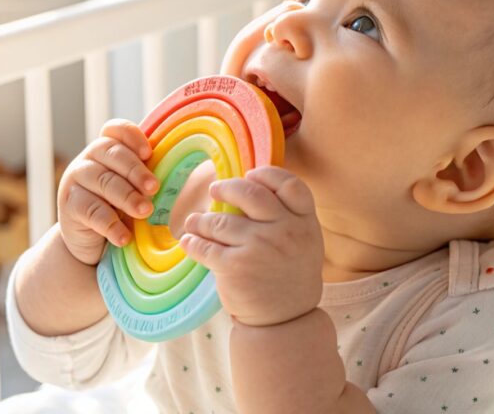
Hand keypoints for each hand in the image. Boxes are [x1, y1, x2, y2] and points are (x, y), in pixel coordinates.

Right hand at [57, 119, 158, 265]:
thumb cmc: (119, 209)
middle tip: (154, 188)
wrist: (91, 241)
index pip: (116, 130)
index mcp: (107, 148)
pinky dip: (110, 225)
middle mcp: (89, 158)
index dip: (132, 137)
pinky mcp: (68, 204)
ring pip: (103, 181)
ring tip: (145, 212)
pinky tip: (124, 237)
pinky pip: (91, 210)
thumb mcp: (133, 190)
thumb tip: (176, 173)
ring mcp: (75, 179)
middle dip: (136, 171)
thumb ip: (145, 178)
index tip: (149, 153)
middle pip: (112, 153)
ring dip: (127, 197)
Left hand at [179, 166, 323, 326]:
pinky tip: (189, 240)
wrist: (286, 320)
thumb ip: (288, 215)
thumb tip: (251, 185)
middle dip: (227, 188)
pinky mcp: (235, 267)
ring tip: (194, 222)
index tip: (250, 174)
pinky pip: (205, 246)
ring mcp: (259, 248)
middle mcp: (284, 231)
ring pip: (219, 221)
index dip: (267, 175)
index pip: (289, 185)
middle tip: (215, 190)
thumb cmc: (290, 274)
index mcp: (304, 222)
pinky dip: (192, 241)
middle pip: (250, 193)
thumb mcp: (304, 241)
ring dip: (200, 220)